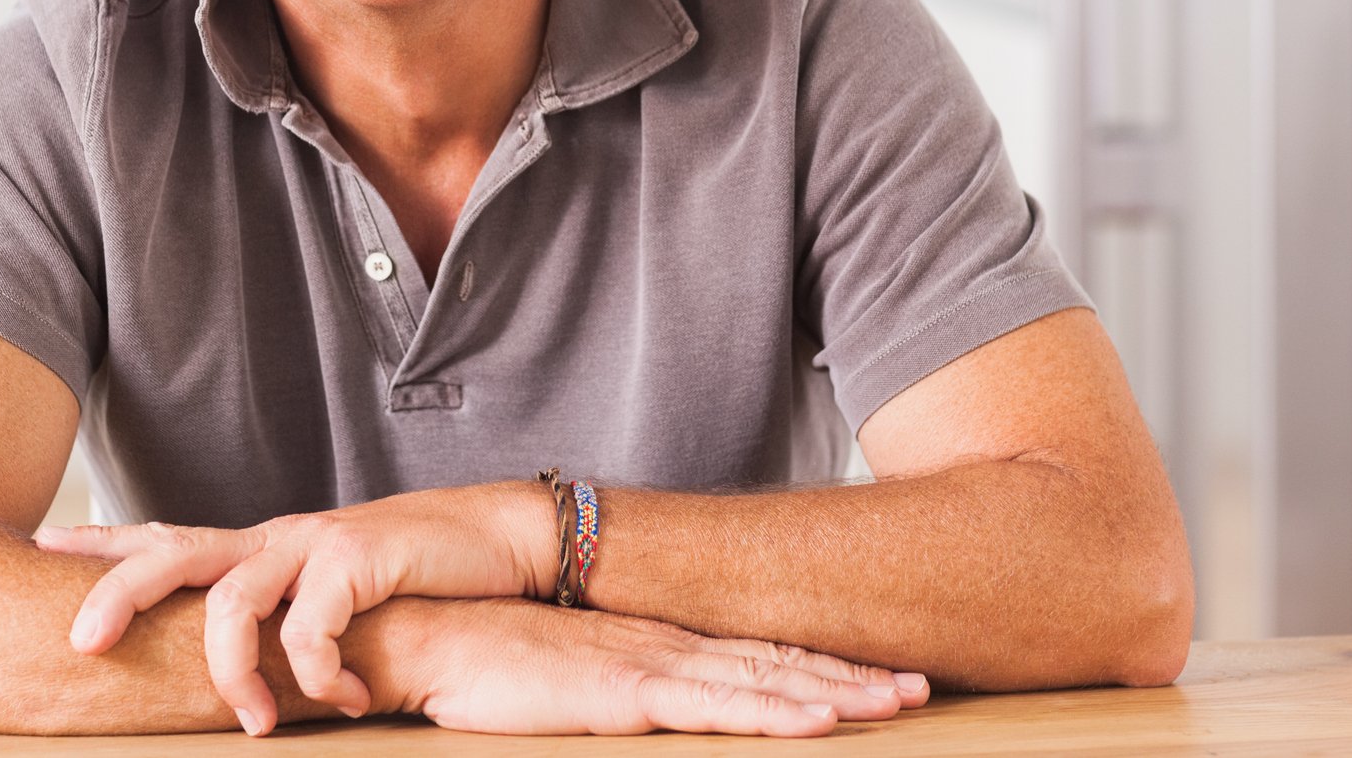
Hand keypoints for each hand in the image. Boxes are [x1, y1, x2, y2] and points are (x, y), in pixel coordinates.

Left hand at [33, 483, 550, 731]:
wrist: (494, 541)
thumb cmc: (408, 580)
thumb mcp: (326, 595)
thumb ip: (278, 617)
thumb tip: (229, 671)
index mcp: (260, 546)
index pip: (165, 537)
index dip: (100, 543)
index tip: (38, 545)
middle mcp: (275, 537)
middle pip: (172, 551)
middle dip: (116, 591)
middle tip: (79, 643)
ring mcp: (314, 543)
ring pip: (234, 599)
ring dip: (235, 674)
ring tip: (255, 724)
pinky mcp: (359, 557)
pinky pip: (313, 624)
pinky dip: (319, 675)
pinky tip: (347, 701)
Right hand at [390, 597, 931, 736]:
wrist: (431, 631)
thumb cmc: (488, 659)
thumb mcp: (570, 678)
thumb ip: (616, 688)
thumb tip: (641, 704)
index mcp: (657, 644)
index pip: (755, 653)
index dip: (819, 664)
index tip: (876, 674)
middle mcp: (667, 647)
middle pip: (778, 663)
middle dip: (852, 675)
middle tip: (920, 686)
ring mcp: (651, 666)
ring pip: (764, 683)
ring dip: (835, 694)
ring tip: (896, 703)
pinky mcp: (627, 692)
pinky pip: (713, 707)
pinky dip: (771, 711)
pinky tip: (816, 720)